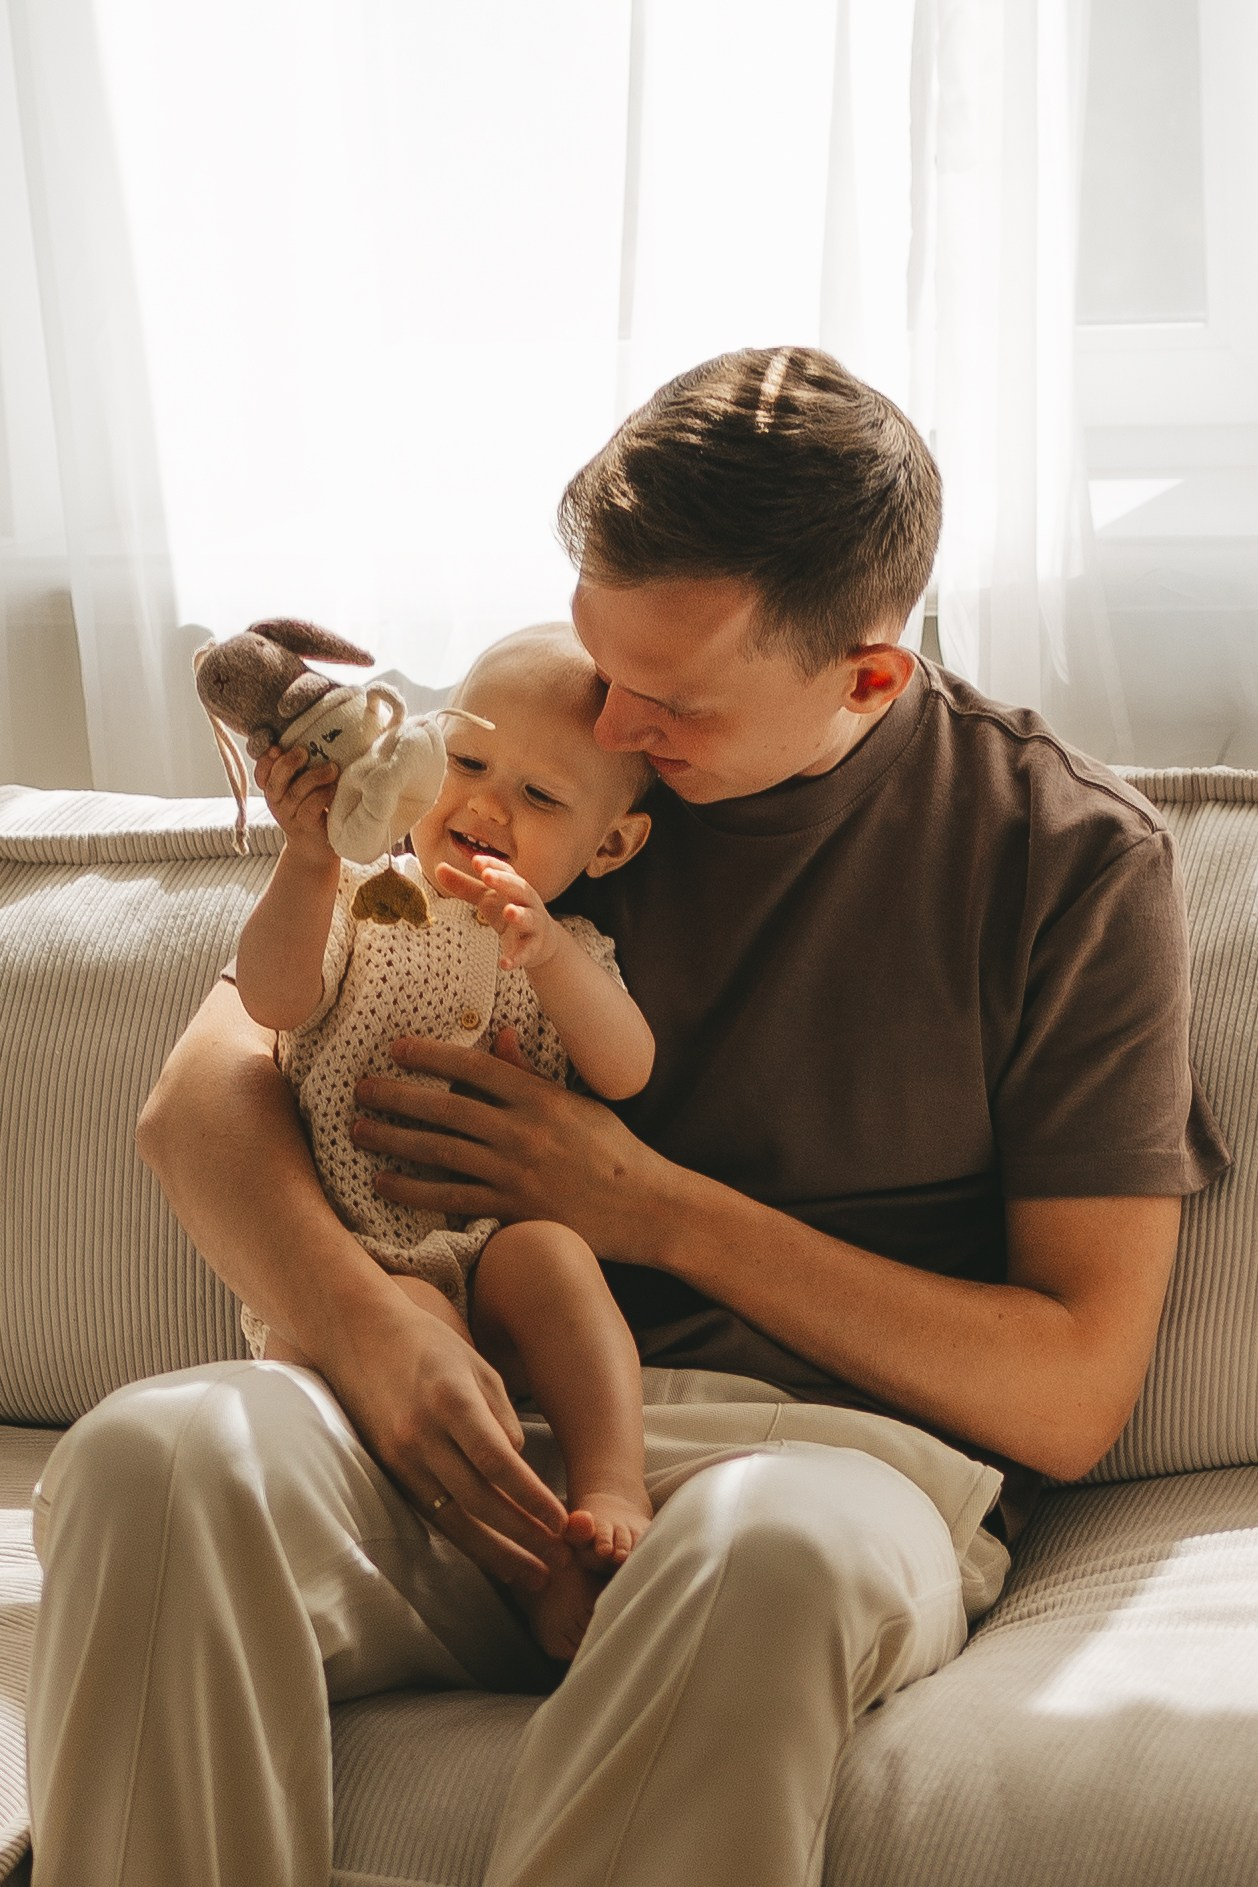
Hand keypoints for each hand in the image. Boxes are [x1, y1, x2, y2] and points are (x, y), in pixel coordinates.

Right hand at [255, 744, 337, 867]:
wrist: (317, 847)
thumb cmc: (314, 808)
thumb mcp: (304, 786)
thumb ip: (304, 767)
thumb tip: (319, 736)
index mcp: (274, 790)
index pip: (261, 774)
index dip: (265, 761)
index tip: (276, 747)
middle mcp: (277, 803)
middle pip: (274, 782)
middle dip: (287, 763)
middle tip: (304, 750)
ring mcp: (289, 816)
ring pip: (295, 793)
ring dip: (313, 777)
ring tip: (332, 768)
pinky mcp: (305, 826)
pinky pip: (309, 808)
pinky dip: (322, 795)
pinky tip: (334, 788)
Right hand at [319, 1264, 571, 1589]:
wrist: (358, 1336)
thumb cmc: (428, 1346)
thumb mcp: (477, 1367)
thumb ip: (502, 1419)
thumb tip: (520, 1473)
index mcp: (450, 1400)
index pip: (497, 1462)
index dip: (530, 1498)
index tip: (561, 1522)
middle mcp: (421, 1434)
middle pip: (477, 1499)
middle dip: (522, 1535)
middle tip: (559, 1560)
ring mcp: (400, 1456)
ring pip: (453, 1518)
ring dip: (496, 1551)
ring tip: (532, 1572)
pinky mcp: (388, 1470)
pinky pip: (430, 1512)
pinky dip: (464, 1537)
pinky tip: (491, 1553)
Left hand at [352, 1030, 671, 1262]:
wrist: (646, 1207)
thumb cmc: (614, 1151)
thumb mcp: (577, 1103)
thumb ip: (531, 1074)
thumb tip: (499, 1037)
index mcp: (539, 1098)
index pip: (474, 1067)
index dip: (431, 1056)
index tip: (397, 1049)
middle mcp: (522, 1132)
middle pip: (446, 1108)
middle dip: (397, 1096)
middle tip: (360, 1088)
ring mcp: (515, 1173)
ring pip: (440, 1151)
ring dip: (393, 1139)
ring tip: (358, 1130)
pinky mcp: (512, 1210)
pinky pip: (450, 1198)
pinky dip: (412, 1190)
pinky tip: (382, 1183)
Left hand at [434, 858, 557, 969]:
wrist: (542, 942)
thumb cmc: (509, 911)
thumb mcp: (487, 898)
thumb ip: (464, 885)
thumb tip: (438, 867)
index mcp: (514, 887)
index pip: (505, 871)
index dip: (492, 864)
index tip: (475, 861)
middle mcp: (527, 902)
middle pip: (519, 888)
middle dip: (504, 882)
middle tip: (487, 875)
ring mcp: (533, 925)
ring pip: (529, 918)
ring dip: (520, 914)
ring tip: (509, 912)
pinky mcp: (533, 947)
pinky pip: (526, 952)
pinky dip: (516, 957)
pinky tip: (504, 964)